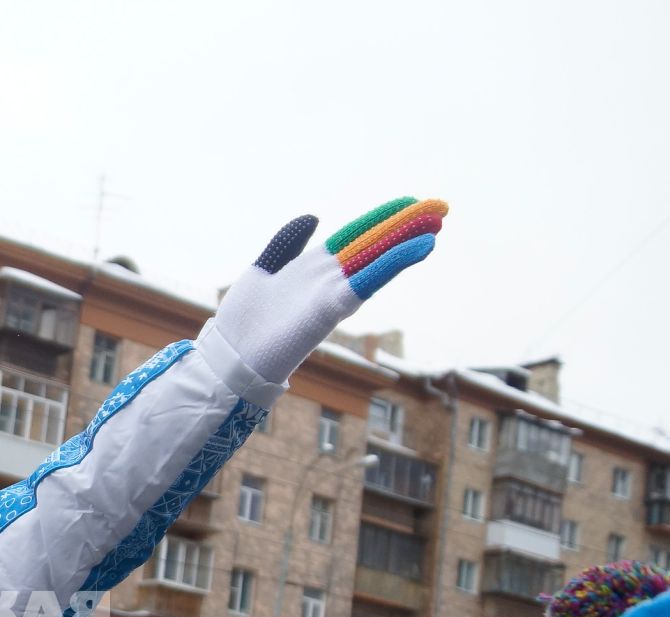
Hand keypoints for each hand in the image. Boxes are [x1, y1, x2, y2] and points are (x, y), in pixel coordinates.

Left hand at [205, 197, 447, 392]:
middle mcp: (327, 280)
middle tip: (441, 206)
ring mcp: (331, 294)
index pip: (355, 235)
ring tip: (438, 222)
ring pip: (376, 259)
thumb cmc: (241, 325)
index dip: (382, 218)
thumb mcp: (262, 271)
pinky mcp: (330, 310)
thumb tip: (312, 217)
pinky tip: (420, 247)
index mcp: (312, 268)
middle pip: (373, 244)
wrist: (228, 360)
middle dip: (405, 225)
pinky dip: (393, 263)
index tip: (410, 202)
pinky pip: (367, 282)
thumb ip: (285, 244)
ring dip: (407, 240)